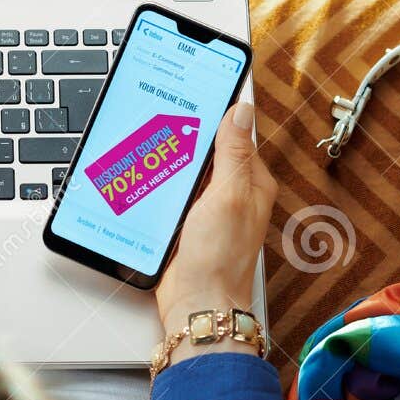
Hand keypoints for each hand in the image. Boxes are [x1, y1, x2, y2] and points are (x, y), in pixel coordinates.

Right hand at [155, 102, 276, 345]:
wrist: (196, 302)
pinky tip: (147, 178)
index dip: (216, 116)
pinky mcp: (186, 221)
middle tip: (164, 121)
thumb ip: (233, 153)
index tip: (194, 98)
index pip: (236, 134)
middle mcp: (233, 192)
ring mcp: (208, 207)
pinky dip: (160, 184)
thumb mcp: (229, 195)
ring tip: (150, 146)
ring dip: (171, 162)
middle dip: (187, 139)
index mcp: (253, 182)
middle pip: (208, 151)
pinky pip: (173, 193)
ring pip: (187, 171)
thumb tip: (241, 110)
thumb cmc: (220, 256)